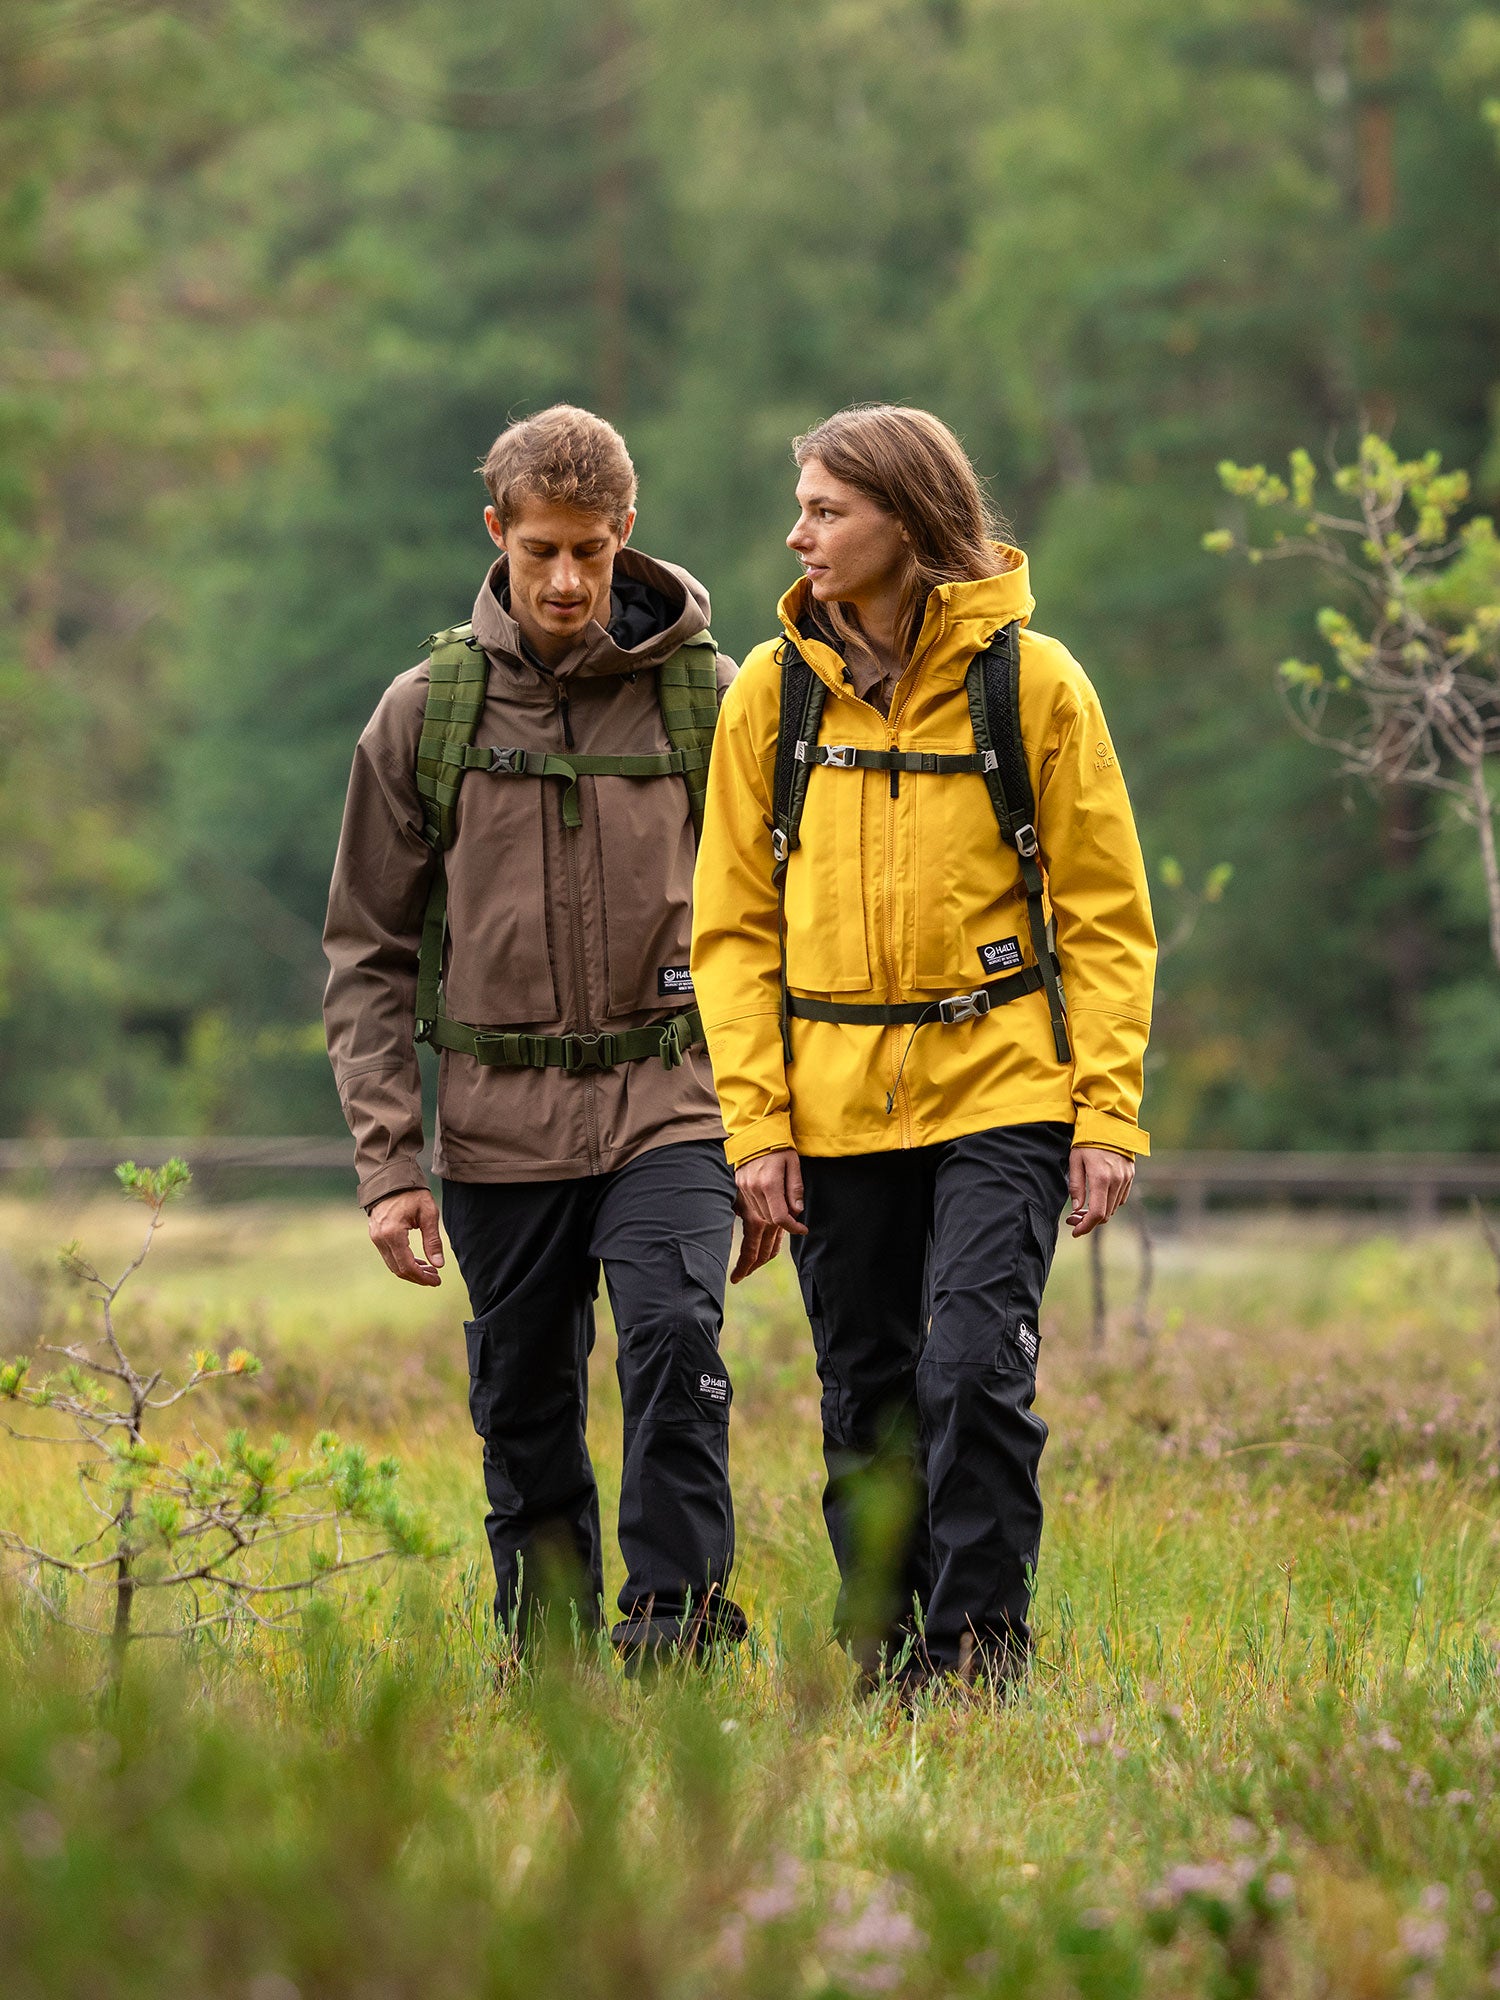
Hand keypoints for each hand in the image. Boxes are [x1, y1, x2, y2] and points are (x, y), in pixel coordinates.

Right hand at [368, 1188, 444, 1285]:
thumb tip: (439, 1265)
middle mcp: (380, 1238)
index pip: (407, 1265)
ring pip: (393, 1264)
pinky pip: (389, 1256)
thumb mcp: (428, 1214)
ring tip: (430, 1270)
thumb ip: (433, 1240)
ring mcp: (375, 1238)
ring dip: (411, 1270)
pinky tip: (418, 1261)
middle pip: (398, 1269)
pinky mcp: (375, 1235)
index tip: (437, 1281)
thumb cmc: (412, 1193)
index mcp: (392, 1233)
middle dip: (418, 1277)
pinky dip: (403, 1261)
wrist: (391, 1178)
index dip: (422, 1277)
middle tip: (436, 1278)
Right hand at [731, 1147, 807, 1282]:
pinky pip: (745, 1221)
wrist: (754, 1136)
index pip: (780, 1219)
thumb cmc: (778, 1148)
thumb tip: (796, 1213)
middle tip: (743, 1277)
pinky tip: (746, 1250)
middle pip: (758, 1233)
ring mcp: (744, 1197)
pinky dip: (747, 1236)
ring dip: (749, 1250)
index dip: (792, 1228)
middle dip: (754, 1258)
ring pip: (751, 1229)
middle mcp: (753, 1195)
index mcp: (767, 1186)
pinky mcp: (739, 1196)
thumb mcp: (792, 1164)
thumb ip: (795, 1189)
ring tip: (743, 1272)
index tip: (802, 1231)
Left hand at [1067, 1146, 1133, 1236]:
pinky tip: (1097, 1197)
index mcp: (1101, 1178)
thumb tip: (1076, 1209)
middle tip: (1073, 1218)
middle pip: (1106, 1214)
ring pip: (1114, 1207)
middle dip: (1089, 1221)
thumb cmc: (1087, 1140)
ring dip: (1099, 1213)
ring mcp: (1125, 1178)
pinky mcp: (1130, 1175)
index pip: (1096, 1213)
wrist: (1109, 1122)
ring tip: (1083, 1208)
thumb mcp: (1075, 1161)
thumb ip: (1076, 1186)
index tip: (1075, 1231)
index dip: (1085, 1227)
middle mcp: (1116, 1181)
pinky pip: (1121, 1197)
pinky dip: (1109, 1203)